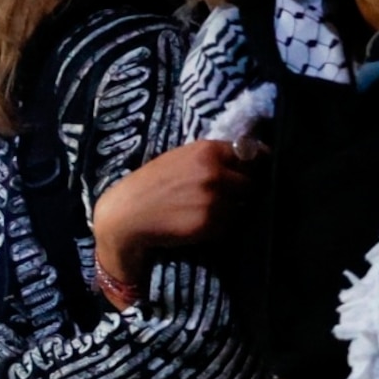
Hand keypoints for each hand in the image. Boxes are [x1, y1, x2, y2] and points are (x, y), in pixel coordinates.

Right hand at [93, 140, 251, 287]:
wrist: (126, 216)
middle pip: (250, 183)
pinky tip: (196, 225)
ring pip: (241, 207)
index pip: (252, 154)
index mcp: (208, 150)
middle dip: (240, 191)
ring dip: (230, 211)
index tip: (251, 172)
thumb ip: (211, 157)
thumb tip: (247, 159)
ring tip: (204, 212)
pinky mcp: (209, 224)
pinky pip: (228, 226)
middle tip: (221, 198)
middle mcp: (215, 173)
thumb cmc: (149, 185)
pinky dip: (217, 227)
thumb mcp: (179, 158)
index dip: (253, 165)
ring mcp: (213, 200)